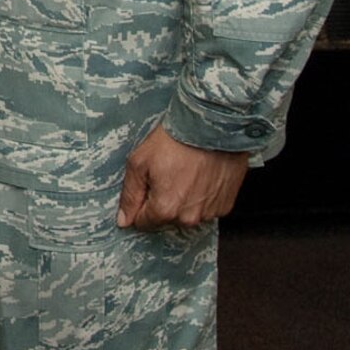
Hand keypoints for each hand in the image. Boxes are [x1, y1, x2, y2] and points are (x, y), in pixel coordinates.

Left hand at [115, 125, 247, 229]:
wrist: (212, 126)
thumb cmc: (176, 140)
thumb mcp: (139, 162)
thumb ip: (130, 195)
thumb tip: (124, 220)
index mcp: (165, 209)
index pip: (143, 222)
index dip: (140, 203)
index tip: (147, 184)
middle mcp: (189, 217)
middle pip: (166, 219)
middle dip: (162, 200)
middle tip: (167, 173)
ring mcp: (210, 212)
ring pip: (187, 213)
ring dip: (184, 198)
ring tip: (186, 172)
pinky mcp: (225, 205)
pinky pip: (207, 207)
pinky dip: (202, 195)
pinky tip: (201, 175)